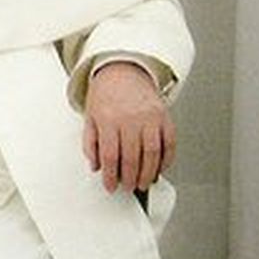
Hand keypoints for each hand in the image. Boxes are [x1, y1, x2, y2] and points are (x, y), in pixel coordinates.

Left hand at [82, 60, 174, 193]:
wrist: (124, 71)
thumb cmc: (105, 95)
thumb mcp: (90, 117)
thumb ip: (91, 143)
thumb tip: (96, 166)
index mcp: (108, 119)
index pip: (111, 156)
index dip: (111, 176)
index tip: (111, 186)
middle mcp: (131, 118)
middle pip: (132, 157)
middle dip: (131, 178)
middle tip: (128, 187)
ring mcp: (150, 117)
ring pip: (152, 153)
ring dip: (149, 173)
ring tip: (143, 183)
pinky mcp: (165, 116)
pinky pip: (169, 142)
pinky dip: (166, 159)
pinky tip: (160, 168)